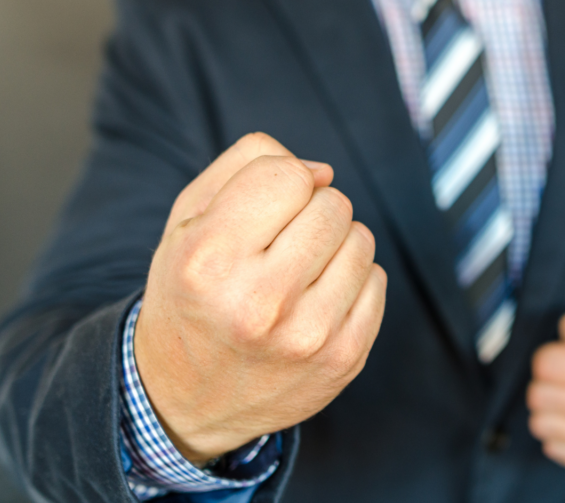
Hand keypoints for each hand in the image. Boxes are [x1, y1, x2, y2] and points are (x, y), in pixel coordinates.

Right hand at [135, 133, 386, 464]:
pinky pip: (377, 281)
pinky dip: (352, 282)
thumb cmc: (192, 293)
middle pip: (332, 205)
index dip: (280, 181)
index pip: (288, 175)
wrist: (187, 399)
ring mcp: (308, 335)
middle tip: (279, 245)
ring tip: (297, 273)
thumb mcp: (188, 220)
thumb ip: (248, 165)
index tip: (263, 208)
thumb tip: (322, 171)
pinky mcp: (345, 358)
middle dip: (310, 212)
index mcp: (209, 259)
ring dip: (336, 245)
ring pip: (361, 240)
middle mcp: (259, 301)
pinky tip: (315, 302)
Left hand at [527, 301, 564, 479]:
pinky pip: (562, 453)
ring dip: (542, 416)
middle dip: (540, 388)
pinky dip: (554, 441)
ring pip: (548, 428)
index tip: (558, 361)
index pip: (548, 365)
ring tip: (551, 408)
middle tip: (552, 386)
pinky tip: (561, 430)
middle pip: (543, 397)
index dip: (545, 360)